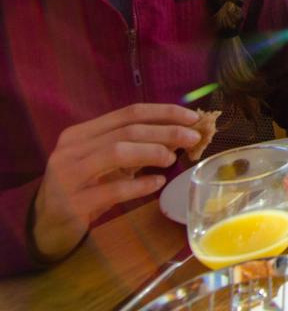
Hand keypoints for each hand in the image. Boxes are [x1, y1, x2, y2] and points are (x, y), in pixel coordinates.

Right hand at [31, 104, 201, 262]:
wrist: (46, 224)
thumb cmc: (83, 187)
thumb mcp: (104, 162)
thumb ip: (133, 146)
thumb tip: (180, 133)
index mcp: (80, 133)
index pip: (128, 113)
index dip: (164, 112)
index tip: (192, 117)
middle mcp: (71, 149)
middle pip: (127, 131)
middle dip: (166, 131)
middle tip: (193, 138)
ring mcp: (69, 175)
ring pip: (117, 152)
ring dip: (152, 152)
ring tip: (173, 159)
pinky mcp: (73, 203)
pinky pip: (112, 189)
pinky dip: (140, 185)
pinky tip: (158, 183)